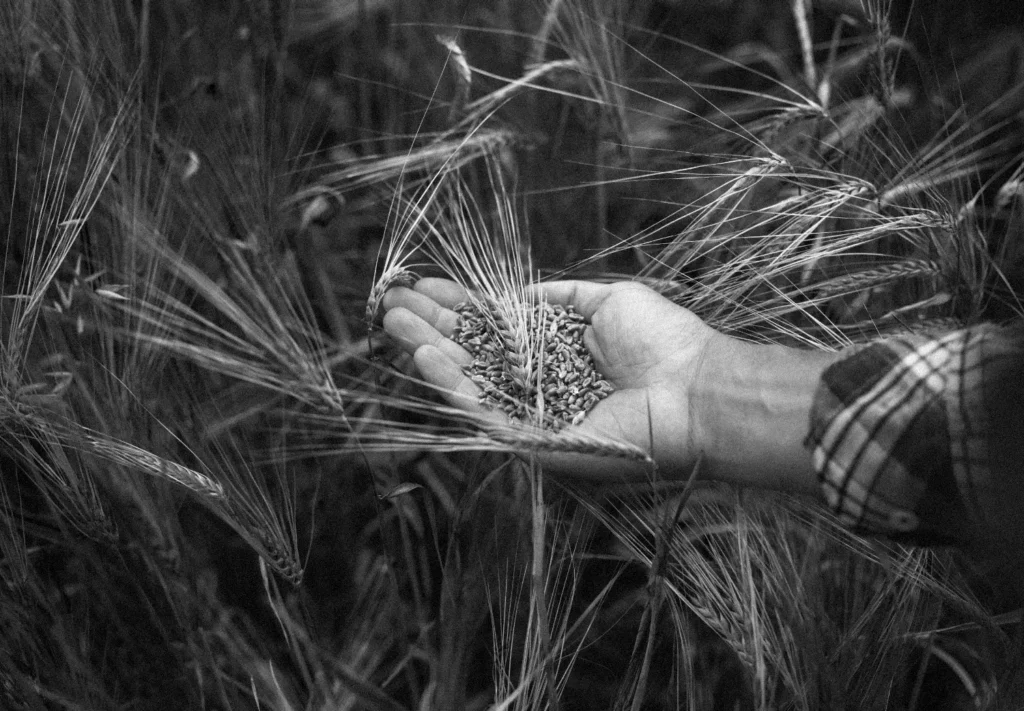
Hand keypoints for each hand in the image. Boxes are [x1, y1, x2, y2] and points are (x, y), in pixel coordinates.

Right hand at [381, 278, 720, 480]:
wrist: (696, 389)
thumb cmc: (664, 342)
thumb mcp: (608, 300)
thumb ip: (561, 297)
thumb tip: (521, 292)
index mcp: (555, 352)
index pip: (494, 327)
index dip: (458, 305)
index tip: (423, 284)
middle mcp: (538, 384)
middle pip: (472, 353)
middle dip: (431, 326)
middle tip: (390, 302)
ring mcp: (534, 414)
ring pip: (469, 383)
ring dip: (428, 351)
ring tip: (391, 321)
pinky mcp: (535, 443)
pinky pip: (486, 414)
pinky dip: (454, 386)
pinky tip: (425, 356)